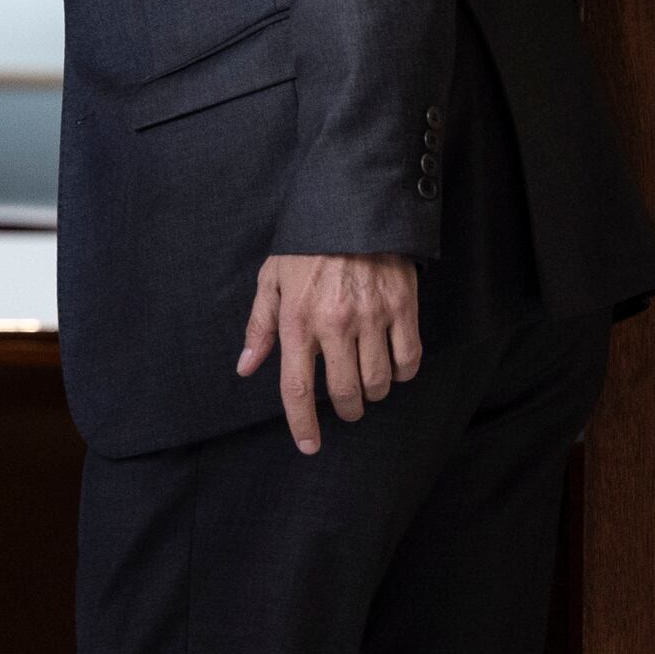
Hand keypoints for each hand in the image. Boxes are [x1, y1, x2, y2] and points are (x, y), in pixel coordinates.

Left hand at [237, 254, 423, 455]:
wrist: (354, 207)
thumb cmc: (308, 246)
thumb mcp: (272, 279)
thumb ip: (260, 326)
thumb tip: (247, 367)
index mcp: (298, 320)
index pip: (297, 387)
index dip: (303, 424)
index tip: (309, 445)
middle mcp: (335, 323)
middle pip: (344, 392)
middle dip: (346, 409)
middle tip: (347, 406)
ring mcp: (372, 317)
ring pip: (378, 381)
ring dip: (373, 393)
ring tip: (367, 384)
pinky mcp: (403, 307)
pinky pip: (408, 359)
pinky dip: (401, 373)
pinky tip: (393, 366)